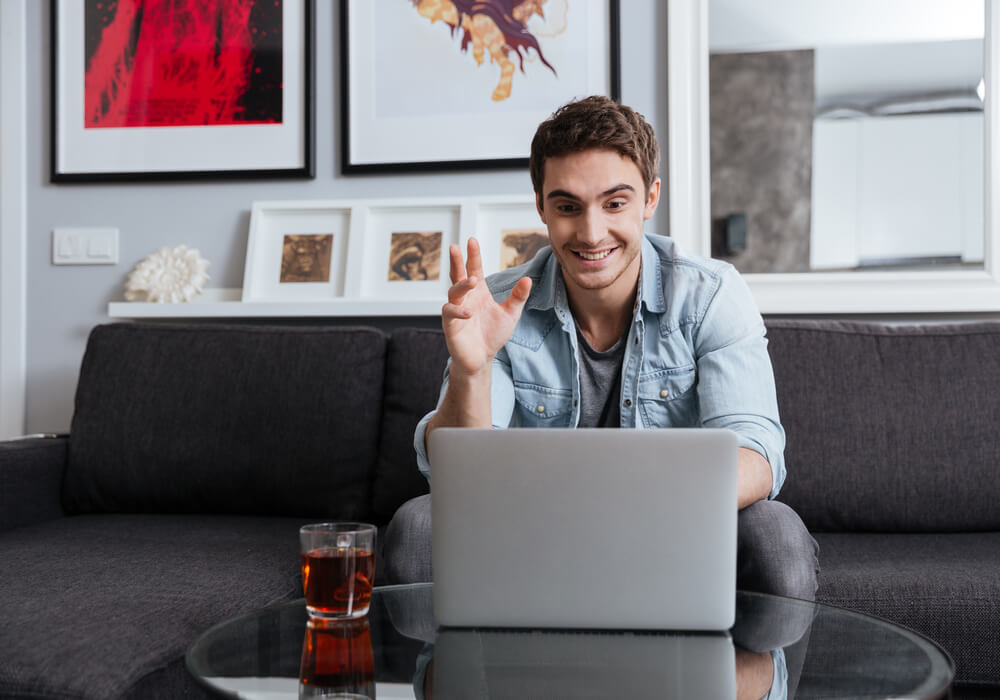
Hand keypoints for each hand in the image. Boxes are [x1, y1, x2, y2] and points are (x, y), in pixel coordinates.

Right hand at [442, 238, 531, 377]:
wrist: (482, 359)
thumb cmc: (493, 335)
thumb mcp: (510, 314)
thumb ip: (518, 297)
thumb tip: (528, 279)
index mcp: (478, 292)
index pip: (474, 269)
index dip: (473, 255)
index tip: (472, 240)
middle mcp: (465, 298)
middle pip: (457, 275)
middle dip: (455, 260)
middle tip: (454, 246)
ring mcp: (456, 310)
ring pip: (453, 292)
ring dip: (462, 285)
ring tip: (472, 282)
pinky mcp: (450, 325)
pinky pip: (450, 313)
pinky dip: (457, 311)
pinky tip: (468, 313)